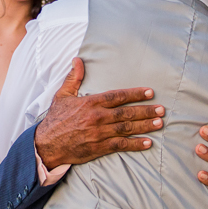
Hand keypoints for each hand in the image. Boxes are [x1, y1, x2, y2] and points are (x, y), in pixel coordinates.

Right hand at [34, 58, 162, 169]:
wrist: (46, 144)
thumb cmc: (55, 119)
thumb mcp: (62, 95)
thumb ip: (73, 78)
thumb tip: (77, 60)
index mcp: (90, 103)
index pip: (117, 96)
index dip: (135, 94)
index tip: (150, 92)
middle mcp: (97, 117)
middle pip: (126, 112)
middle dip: (146, 110)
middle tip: (161, 109)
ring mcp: (99, 133)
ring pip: (127, 128)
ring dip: (145, 126)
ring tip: (159, 123)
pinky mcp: (98, 148)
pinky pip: (120, 145)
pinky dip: (135, 145)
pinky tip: (147, 143)